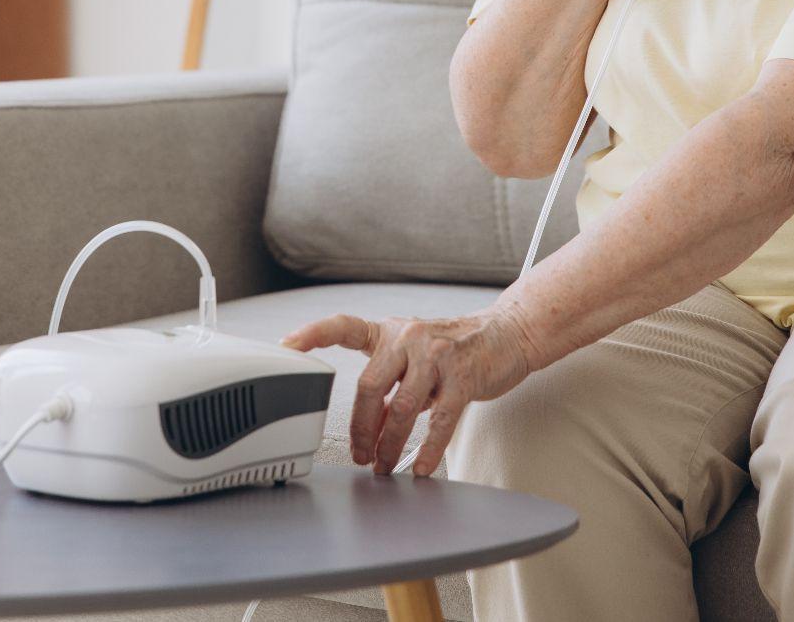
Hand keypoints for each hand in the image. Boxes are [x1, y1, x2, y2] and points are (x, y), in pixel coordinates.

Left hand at [279, 307, 538, 476]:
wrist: (507, 334)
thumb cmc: (453, 349)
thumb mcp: (414, 357)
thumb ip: (390, 385)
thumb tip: (369, 428)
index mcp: (389, 331)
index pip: (342, 326)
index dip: (312, 335)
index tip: (285, 347)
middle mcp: (408, 337)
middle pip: (370, 387)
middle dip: (361, 429)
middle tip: (360, 455)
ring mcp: (437, 356)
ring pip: (402, 410)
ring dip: (389, 446)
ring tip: (384, 466)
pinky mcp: (464, 377)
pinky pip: (439, 423)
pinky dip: (427, 451)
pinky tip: (420, 467)